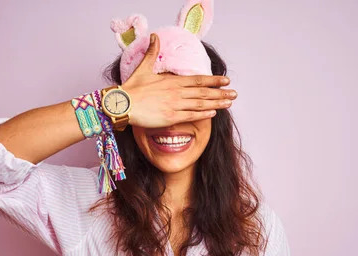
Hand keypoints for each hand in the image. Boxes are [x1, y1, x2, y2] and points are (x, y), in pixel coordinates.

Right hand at [121, 33, 236, 128]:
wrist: (122, 104)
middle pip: (204, 92)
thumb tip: (154, 36)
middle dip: (221, 93)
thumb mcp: (143, 68)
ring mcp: (175, 105)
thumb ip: (152, 52)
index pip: (198, 79)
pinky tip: (213, 113)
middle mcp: (177, 91)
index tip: (226, 80)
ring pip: (201, 104)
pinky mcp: (171, 117)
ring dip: (217, 103)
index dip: (213, 80)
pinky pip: (191, 115)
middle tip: (234, 94)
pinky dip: (204, 114)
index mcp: (172, 80)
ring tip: (229, 103)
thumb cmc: (132, 88)